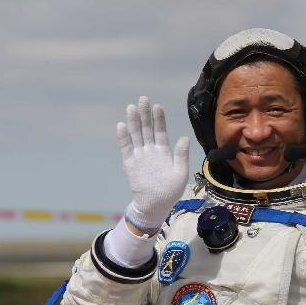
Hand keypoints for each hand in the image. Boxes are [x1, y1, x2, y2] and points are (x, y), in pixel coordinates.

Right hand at [118, 96, 189, 232]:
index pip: (160, 131)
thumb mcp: (181, 173)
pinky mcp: (130, 163)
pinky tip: (121, 126)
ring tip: (131, 108)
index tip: (157, 106)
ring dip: (133, 122)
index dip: (159, 119)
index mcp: (163, 152)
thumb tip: (184, 137)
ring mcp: (139, 156)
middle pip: (147, 129)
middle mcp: (150, 151)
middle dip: (145, 115)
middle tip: (143, 99)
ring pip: (136, 135)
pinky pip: (126, 148)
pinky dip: (123, 138)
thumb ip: (181, 155)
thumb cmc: (170, 191)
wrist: (155, 205)